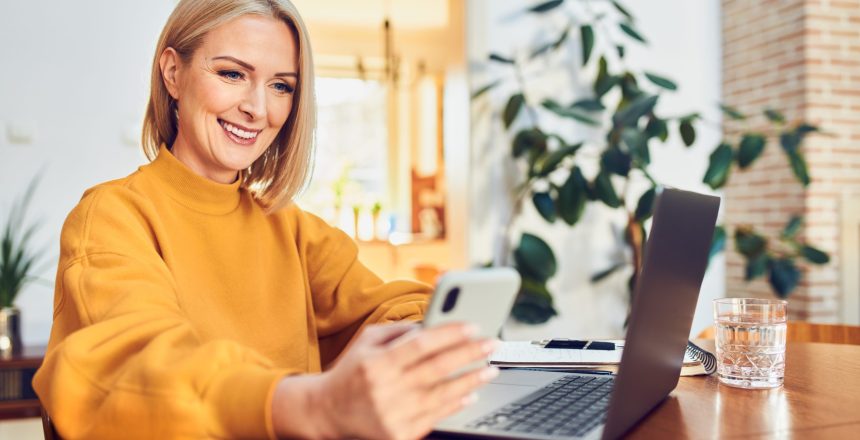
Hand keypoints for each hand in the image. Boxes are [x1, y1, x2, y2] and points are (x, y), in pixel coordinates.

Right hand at [312, 322, 498, 439]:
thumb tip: (434, 323)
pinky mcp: (398, 434)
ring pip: (441, 395)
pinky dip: (456, 404)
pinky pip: (435, 417)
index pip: (420, 344)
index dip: (449, 334)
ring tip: (490, 369)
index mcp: (376, 362)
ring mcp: (392, 414)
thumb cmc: (352, 371)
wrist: (327, 411)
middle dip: (470, 354)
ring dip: (471, 381)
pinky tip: (471, 394)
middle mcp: (385, 389)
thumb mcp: (367, 341)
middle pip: (437, 368)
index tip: (473, 326)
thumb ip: (399, 330)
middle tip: (492, 343)